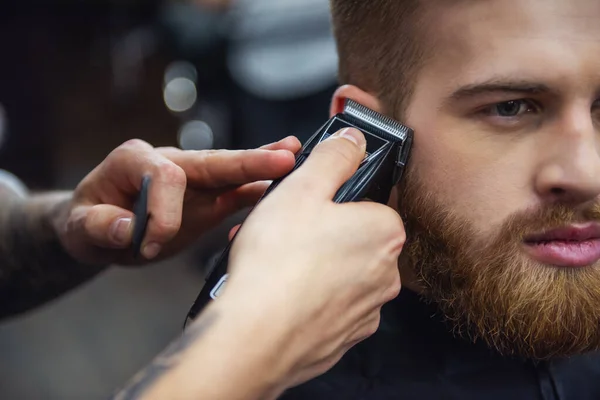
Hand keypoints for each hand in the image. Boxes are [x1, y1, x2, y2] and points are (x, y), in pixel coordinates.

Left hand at [57, 137, 301, 265]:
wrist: (100, 230)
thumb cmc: (87, 224)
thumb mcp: (79, 228)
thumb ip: (100, 226)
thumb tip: (129, 229)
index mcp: (135, 160)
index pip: (167, 175)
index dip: (167, 211)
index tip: (152, 244)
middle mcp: (168, 161)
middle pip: (212, 160)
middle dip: (247, 161)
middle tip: (284, 157)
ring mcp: (191, 179)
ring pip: (229, 171)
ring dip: (262, 166)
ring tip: (293, 155)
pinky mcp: (206, 197)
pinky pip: (234, 192)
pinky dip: (258, 189)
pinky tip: (284, 185)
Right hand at [220, 128, 404, 390]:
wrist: (255, 337)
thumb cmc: (277, 263)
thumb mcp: (302, 188)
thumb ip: (334, 157)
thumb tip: (353, 141)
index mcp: (385, 231)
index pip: (369, 203)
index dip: (333, 200)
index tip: (307, 206)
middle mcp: (387, 274)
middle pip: (353, 239)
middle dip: (319, 232)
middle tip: (282, 233)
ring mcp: (367, 310)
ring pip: (339, 274)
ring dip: (310, 265)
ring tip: (272, 263)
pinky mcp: (344, 338)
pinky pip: (327, 306)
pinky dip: (307, 298)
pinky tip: (280, 294)